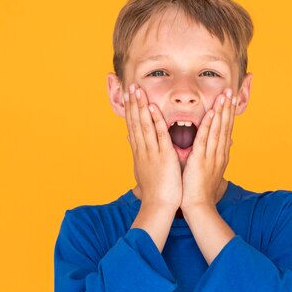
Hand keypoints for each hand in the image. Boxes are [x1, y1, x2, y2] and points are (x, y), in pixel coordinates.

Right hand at [124, 84, 181, 210]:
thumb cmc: (155, 190)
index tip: (129, 96)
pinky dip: (155, 121)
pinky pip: (159, 135)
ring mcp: (152, 152)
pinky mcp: (163, 156)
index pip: (133, 126)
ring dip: (140, 107)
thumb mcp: (143, 168)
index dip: (131, 110)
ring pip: (144, 125)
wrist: (159, 205)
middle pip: (135, 122)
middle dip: (133, 104)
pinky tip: (152, 108)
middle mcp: (143, 150)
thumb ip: (138, 152)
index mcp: (140, 152)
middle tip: (130, 86)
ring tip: (137, 91)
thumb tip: (130, 140)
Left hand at [180, 87, 236, 211]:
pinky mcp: (201, 159)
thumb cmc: (200, 190)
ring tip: (224, 95)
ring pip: (218, 129)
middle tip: (231, 90)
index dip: (228, 113)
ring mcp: (212, 156)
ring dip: (221, 111)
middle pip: (225, 125)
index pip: (225, 129)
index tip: (230, 98)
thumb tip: (225, 143)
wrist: (199, 207)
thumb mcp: (210, 169)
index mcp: (220, 154)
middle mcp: (219, 153)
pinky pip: (206, 138)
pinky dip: (209, 124)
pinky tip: (211, 112)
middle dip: (228, 107)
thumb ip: (215, 154)